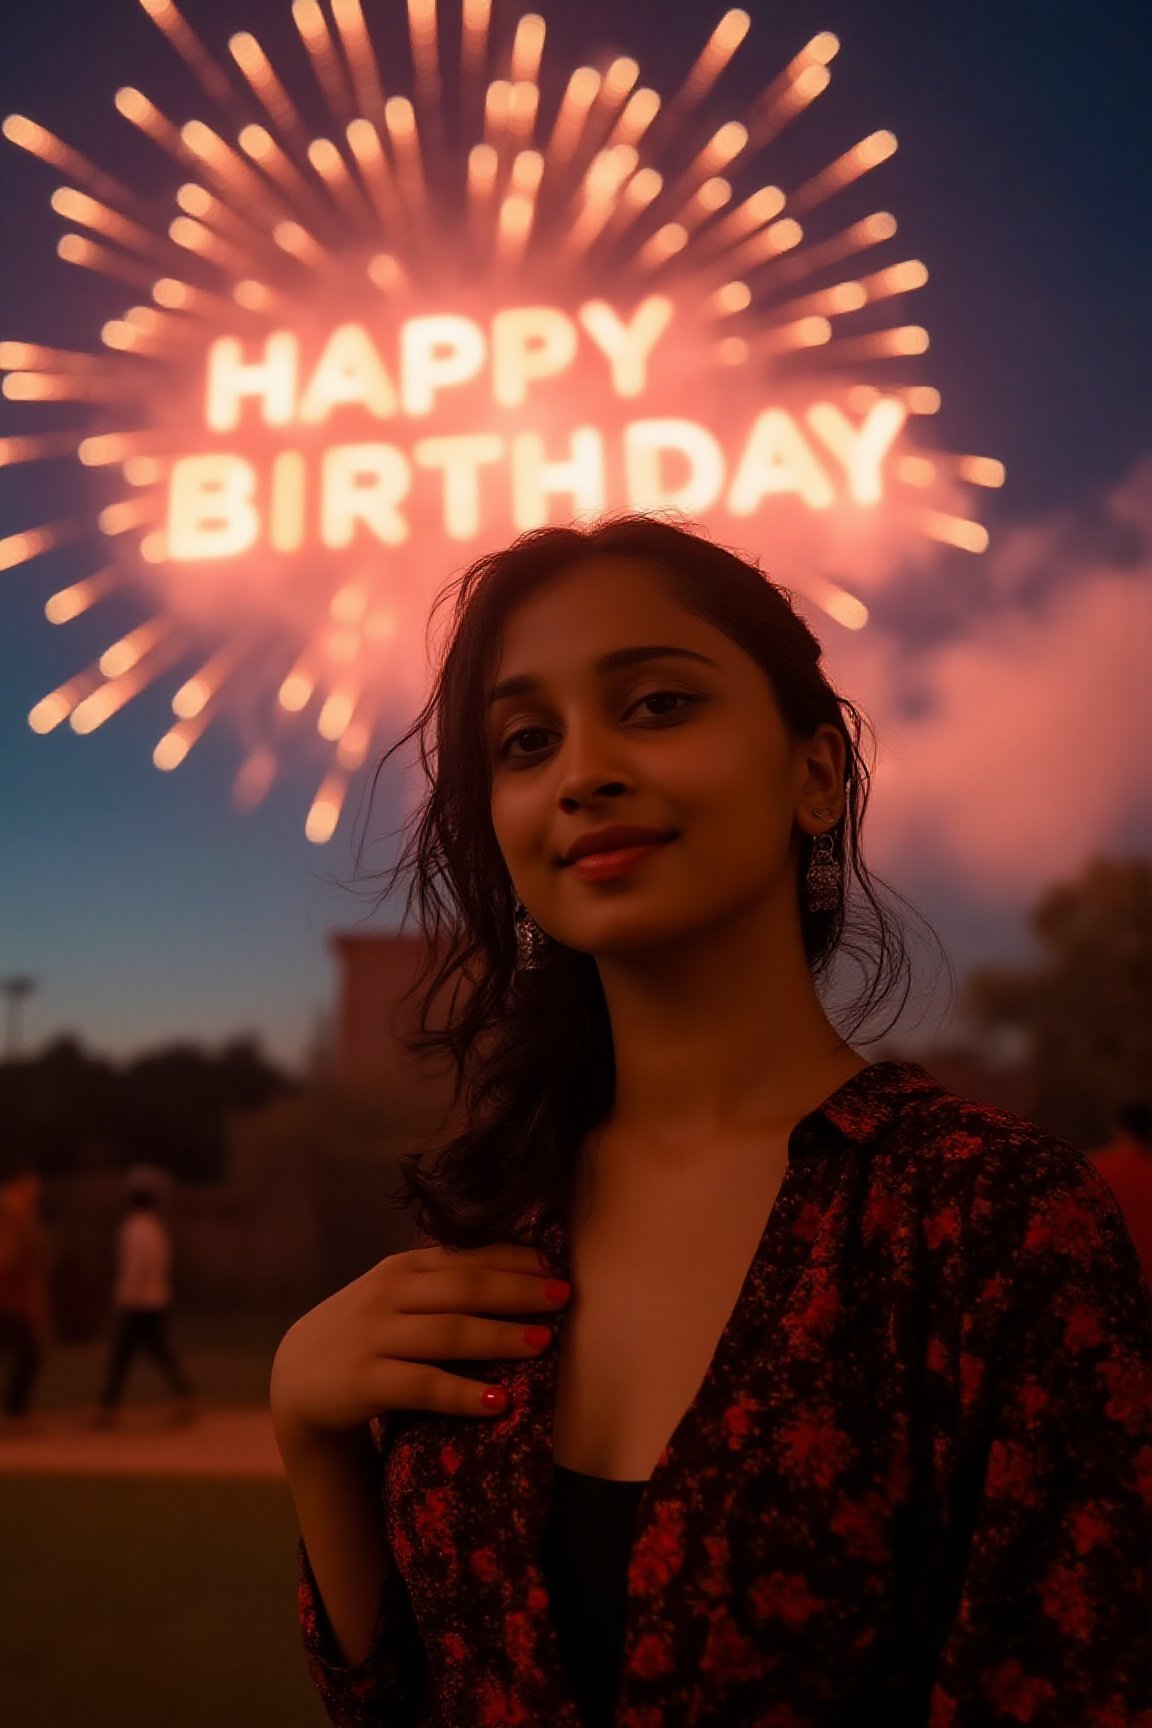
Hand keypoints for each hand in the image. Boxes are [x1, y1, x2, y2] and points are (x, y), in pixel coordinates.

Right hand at [269, 1240, 570, 1442]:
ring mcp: (375, 1337)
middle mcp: (389, 1296)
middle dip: (518, 1291)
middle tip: (564, 1298)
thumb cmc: (368, 1331)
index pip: (467, 1257)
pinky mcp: (366, 1382)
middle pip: (464, 1289)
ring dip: (498, 1336)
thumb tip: (523, 1269)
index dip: (514, 1260)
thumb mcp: (398, 1296)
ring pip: (448, 1333)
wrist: (299, 1377)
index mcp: (403, 1268)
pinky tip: (499, 1401)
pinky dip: (463, 1393)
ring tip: (542, 1343)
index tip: (557, 1267)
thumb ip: (444, 1281)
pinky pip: (423, 1386)